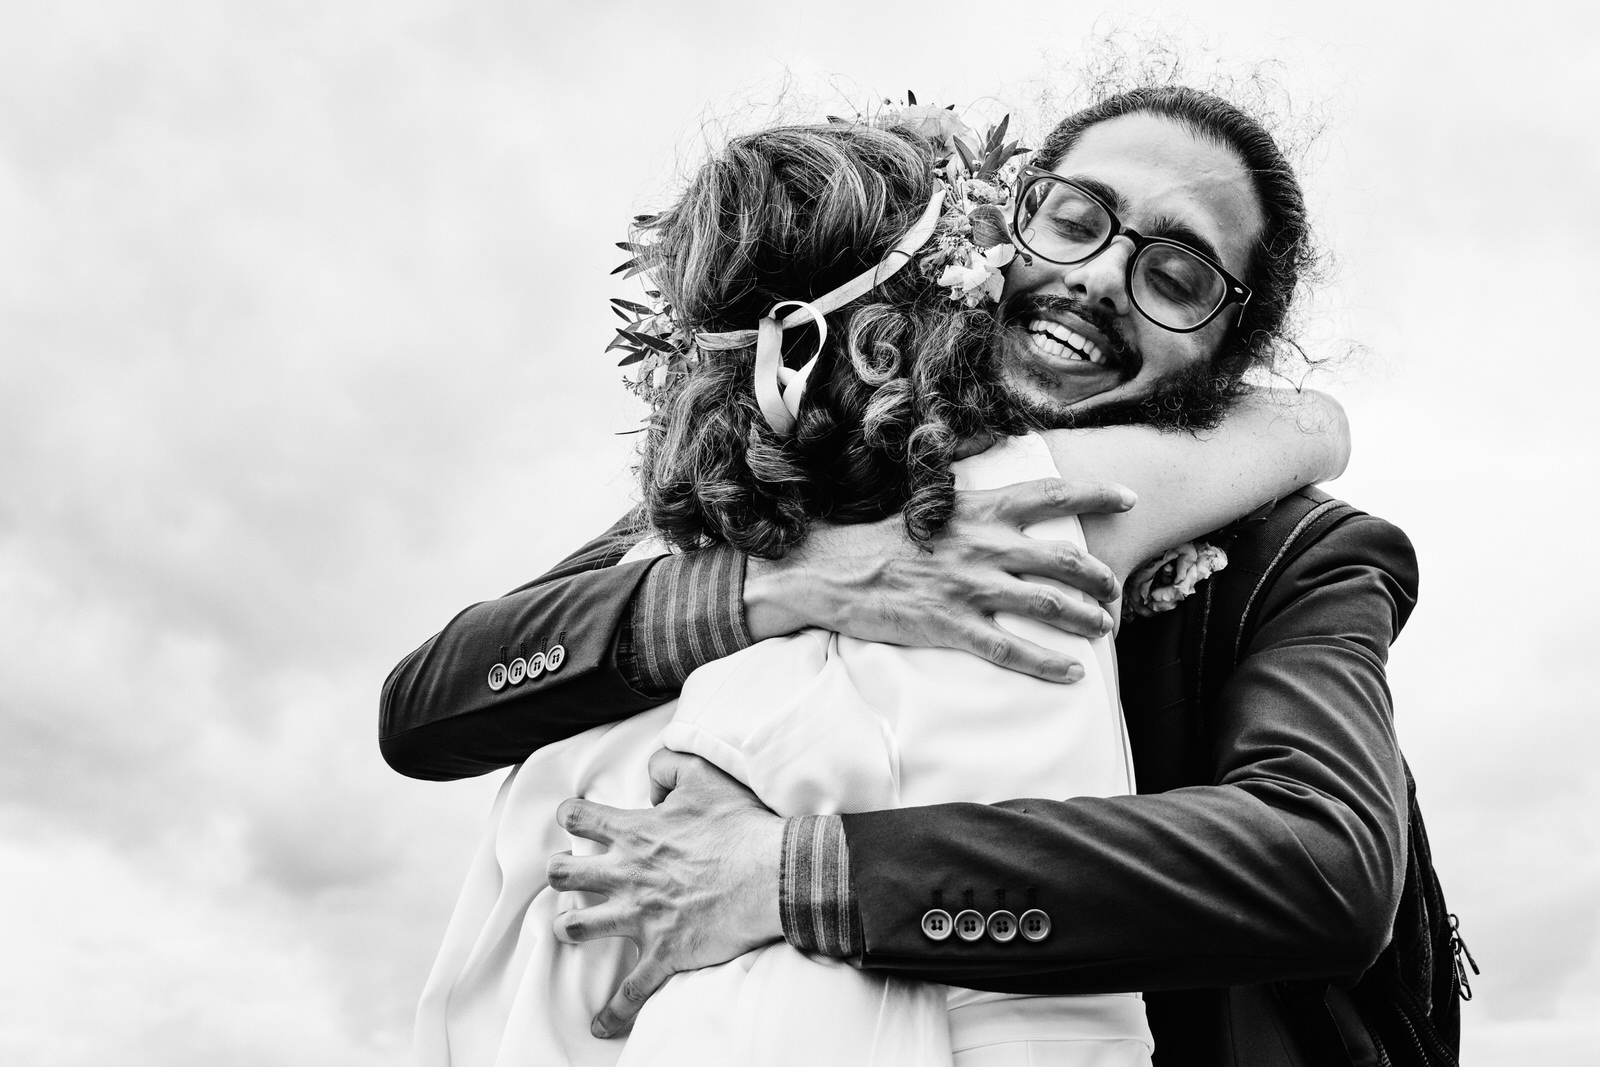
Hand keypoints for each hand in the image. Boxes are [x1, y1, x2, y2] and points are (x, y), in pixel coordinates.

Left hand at [548, 750, 784, 1037]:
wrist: (771, 875)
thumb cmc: (739, 826)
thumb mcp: (705, 776)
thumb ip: (669, 765)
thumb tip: (652, 776)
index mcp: (634, 832)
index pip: (580, 819)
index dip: (572, 817)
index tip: (573, 821)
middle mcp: (627, 874)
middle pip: (565, 875)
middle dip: (559, 874)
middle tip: (564, 875)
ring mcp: (641, 916)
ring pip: (579, 927)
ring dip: (570, 929)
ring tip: (569, 930)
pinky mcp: (663, 952)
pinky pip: (630, 991)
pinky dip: (613, 1012)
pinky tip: (601, 1025)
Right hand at [744, 478, 1132, 681]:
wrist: (835, 570)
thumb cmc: (884, 538)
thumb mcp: (933, 507)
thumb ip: (977, 508)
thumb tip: (1012, 504)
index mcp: (980, 510)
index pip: (1052, 494)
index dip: (1096, 495)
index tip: (1129, 498)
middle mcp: (983, 545)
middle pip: (1063, 559)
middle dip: (1099, 578)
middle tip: (1114, 591)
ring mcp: (968, 586)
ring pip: (1046, 604)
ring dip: (1084, 618)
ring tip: (1103, 628)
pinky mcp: (951, 625)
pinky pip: (1011, 649)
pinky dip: (1047, 663)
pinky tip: (1071, 673)